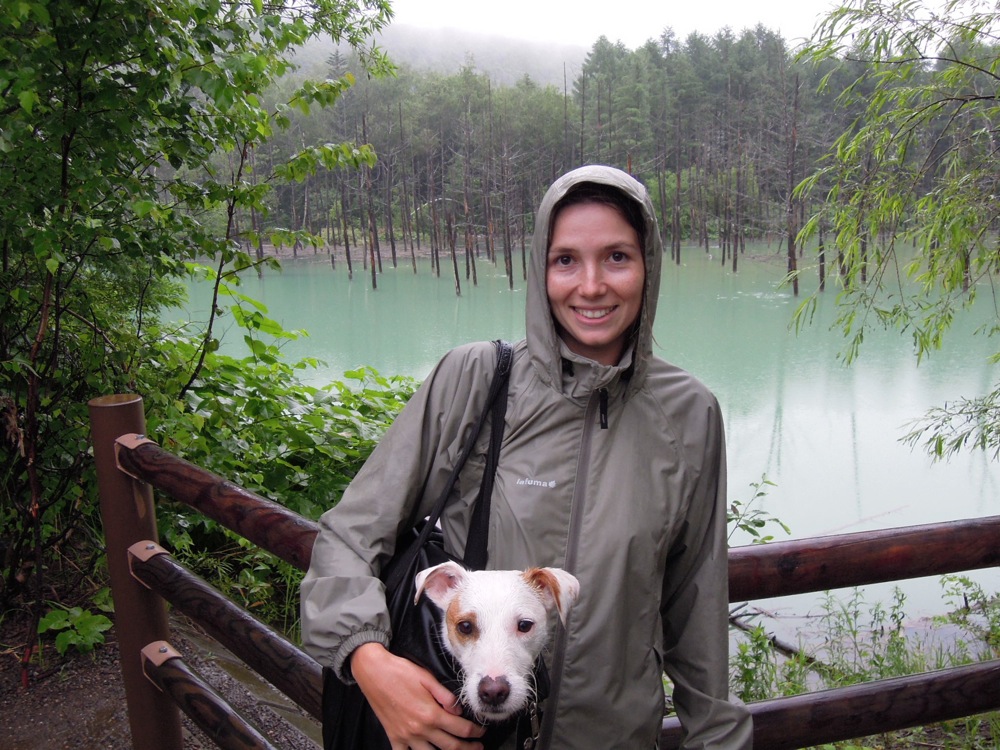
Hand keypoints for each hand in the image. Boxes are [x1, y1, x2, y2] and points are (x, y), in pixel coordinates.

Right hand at [350, 642, 485, 749]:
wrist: (373, 672)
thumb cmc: (400, 672)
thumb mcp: (427, 679)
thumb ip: (445, 696)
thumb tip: (459, 710)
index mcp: (431, 713)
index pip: (460, 729)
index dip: (475, 732)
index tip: (481, 732)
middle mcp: (420, 729)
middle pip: (451, 746)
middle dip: (468, 748)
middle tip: (478, 747)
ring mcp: (406, 736)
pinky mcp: (394, 737)